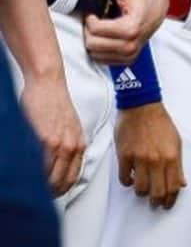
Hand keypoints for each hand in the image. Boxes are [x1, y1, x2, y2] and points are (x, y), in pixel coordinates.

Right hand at [19, 74, 85, 195]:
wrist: (49, 83)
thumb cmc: (55, 104)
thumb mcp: (68, 128)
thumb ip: (66, 147)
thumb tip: (57, 169)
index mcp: (79, 144)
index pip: (72, 178)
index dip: (59, 190)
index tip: (48, 195)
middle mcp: (72, 146)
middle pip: (60, 183)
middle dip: (47, 193)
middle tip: (35, 194)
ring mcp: (58, 144)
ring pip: (48, 179)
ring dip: (37, 186)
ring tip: (28, 184)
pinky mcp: (44, 140)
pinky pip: (38, 166)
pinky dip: (31, 174)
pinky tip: (24, 172)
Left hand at [83, 0, 167, 64]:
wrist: (158, 9)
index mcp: (130, 29)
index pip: (95, 30)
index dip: (90, 18)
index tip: (93, 12)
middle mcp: (131, 45)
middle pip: (92, 44)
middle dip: (89, 30)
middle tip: (95, 19)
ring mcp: (129, 55)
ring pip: (95, 54)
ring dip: (94, 40)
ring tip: (101, 27)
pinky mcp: (127, 60)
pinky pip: (102, 60)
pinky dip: (100, 49)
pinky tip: (106, 37)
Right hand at [115, 102, 185, 208]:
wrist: (142, 105)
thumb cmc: (159, 122)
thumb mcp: (175, 141)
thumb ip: (178, 164)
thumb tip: (181, 183)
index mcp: (172, 155)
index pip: (173, 187)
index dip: (170, 200)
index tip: (167, 204)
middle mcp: (157, 159)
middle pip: (157, 192)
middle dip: (156, 201)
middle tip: (154, 202)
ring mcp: (140, 159)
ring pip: (140, 189)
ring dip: (141, 191)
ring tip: (143, 187)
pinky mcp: (125, 157)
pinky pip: (124, 179)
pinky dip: (128, 182)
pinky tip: (131, 178)